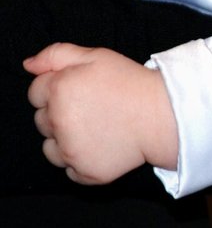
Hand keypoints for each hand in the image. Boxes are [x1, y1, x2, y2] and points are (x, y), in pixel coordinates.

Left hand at [25, 43, 177, 184]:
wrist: (166, 116)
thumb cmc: (133, 84)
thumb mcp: (97, 56)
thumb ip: (57, 54)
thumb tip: (28, 65)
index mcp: (58, 89)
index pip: (35, 92)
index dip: (58, 89)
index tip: (82, 91)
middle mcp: (58, 121)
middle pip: (41, 120)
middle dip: (60, 114)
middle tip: (93, 108)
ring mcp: (70, 150)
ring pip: (51, 148)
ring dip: (66, 141)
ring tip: (98, 130)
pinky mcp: (84, 172)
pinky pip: (70, 171)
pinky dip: (82, 162)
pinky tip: (103, 147)